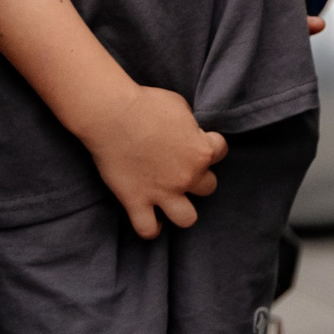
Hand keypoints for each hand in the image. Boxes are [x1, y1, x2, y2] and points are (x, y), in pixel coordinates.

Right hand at [75, 85, 226, 237]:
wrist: (112, 115)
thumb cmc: (146, 104)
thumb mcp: (181, 107)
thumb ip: (191, 128)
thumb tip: (190, 134)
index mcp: (202, 151)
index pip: (220, 152)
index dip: (208, 144)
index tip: (194, 140)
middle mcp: (187, 176)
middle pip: (208, 187)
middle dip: (197, 178)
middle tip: (180, 169)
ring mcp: (163, 193)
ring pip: (187, 218)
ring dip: (182, 210)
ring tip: (172, 201)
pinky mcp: (136, 201)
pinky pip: (147, 229)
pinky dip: (150, 228)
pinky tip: (151, 219)